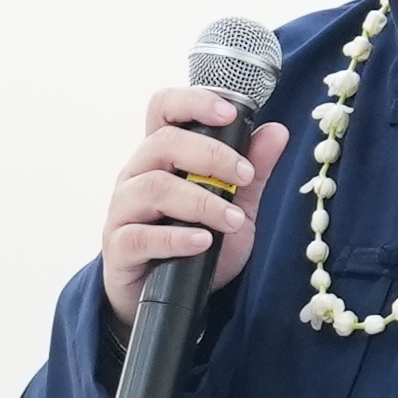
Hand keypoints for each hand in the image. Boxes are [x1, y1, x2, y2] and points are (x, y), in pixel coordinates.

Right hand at [100, 89, 293, 332]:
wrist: (164, 295)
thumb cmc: (194, 243)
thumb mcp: (235, 206)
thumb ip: (254, 171)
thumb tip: (277, 131)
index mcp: (162, 156)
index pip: (164, 108)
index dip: (193, 101)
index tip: (229, 114)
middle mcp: (137, 175)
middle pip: (162, 143)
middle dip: (210, 155)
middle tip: (244, 177)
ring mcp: (123, 210)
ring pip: (153, 187)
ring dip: (201, 202)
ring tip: (233, 221)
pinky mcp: (119, 246)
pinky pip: (140, 235)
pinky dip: (175, 238)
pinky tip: (202, 242)